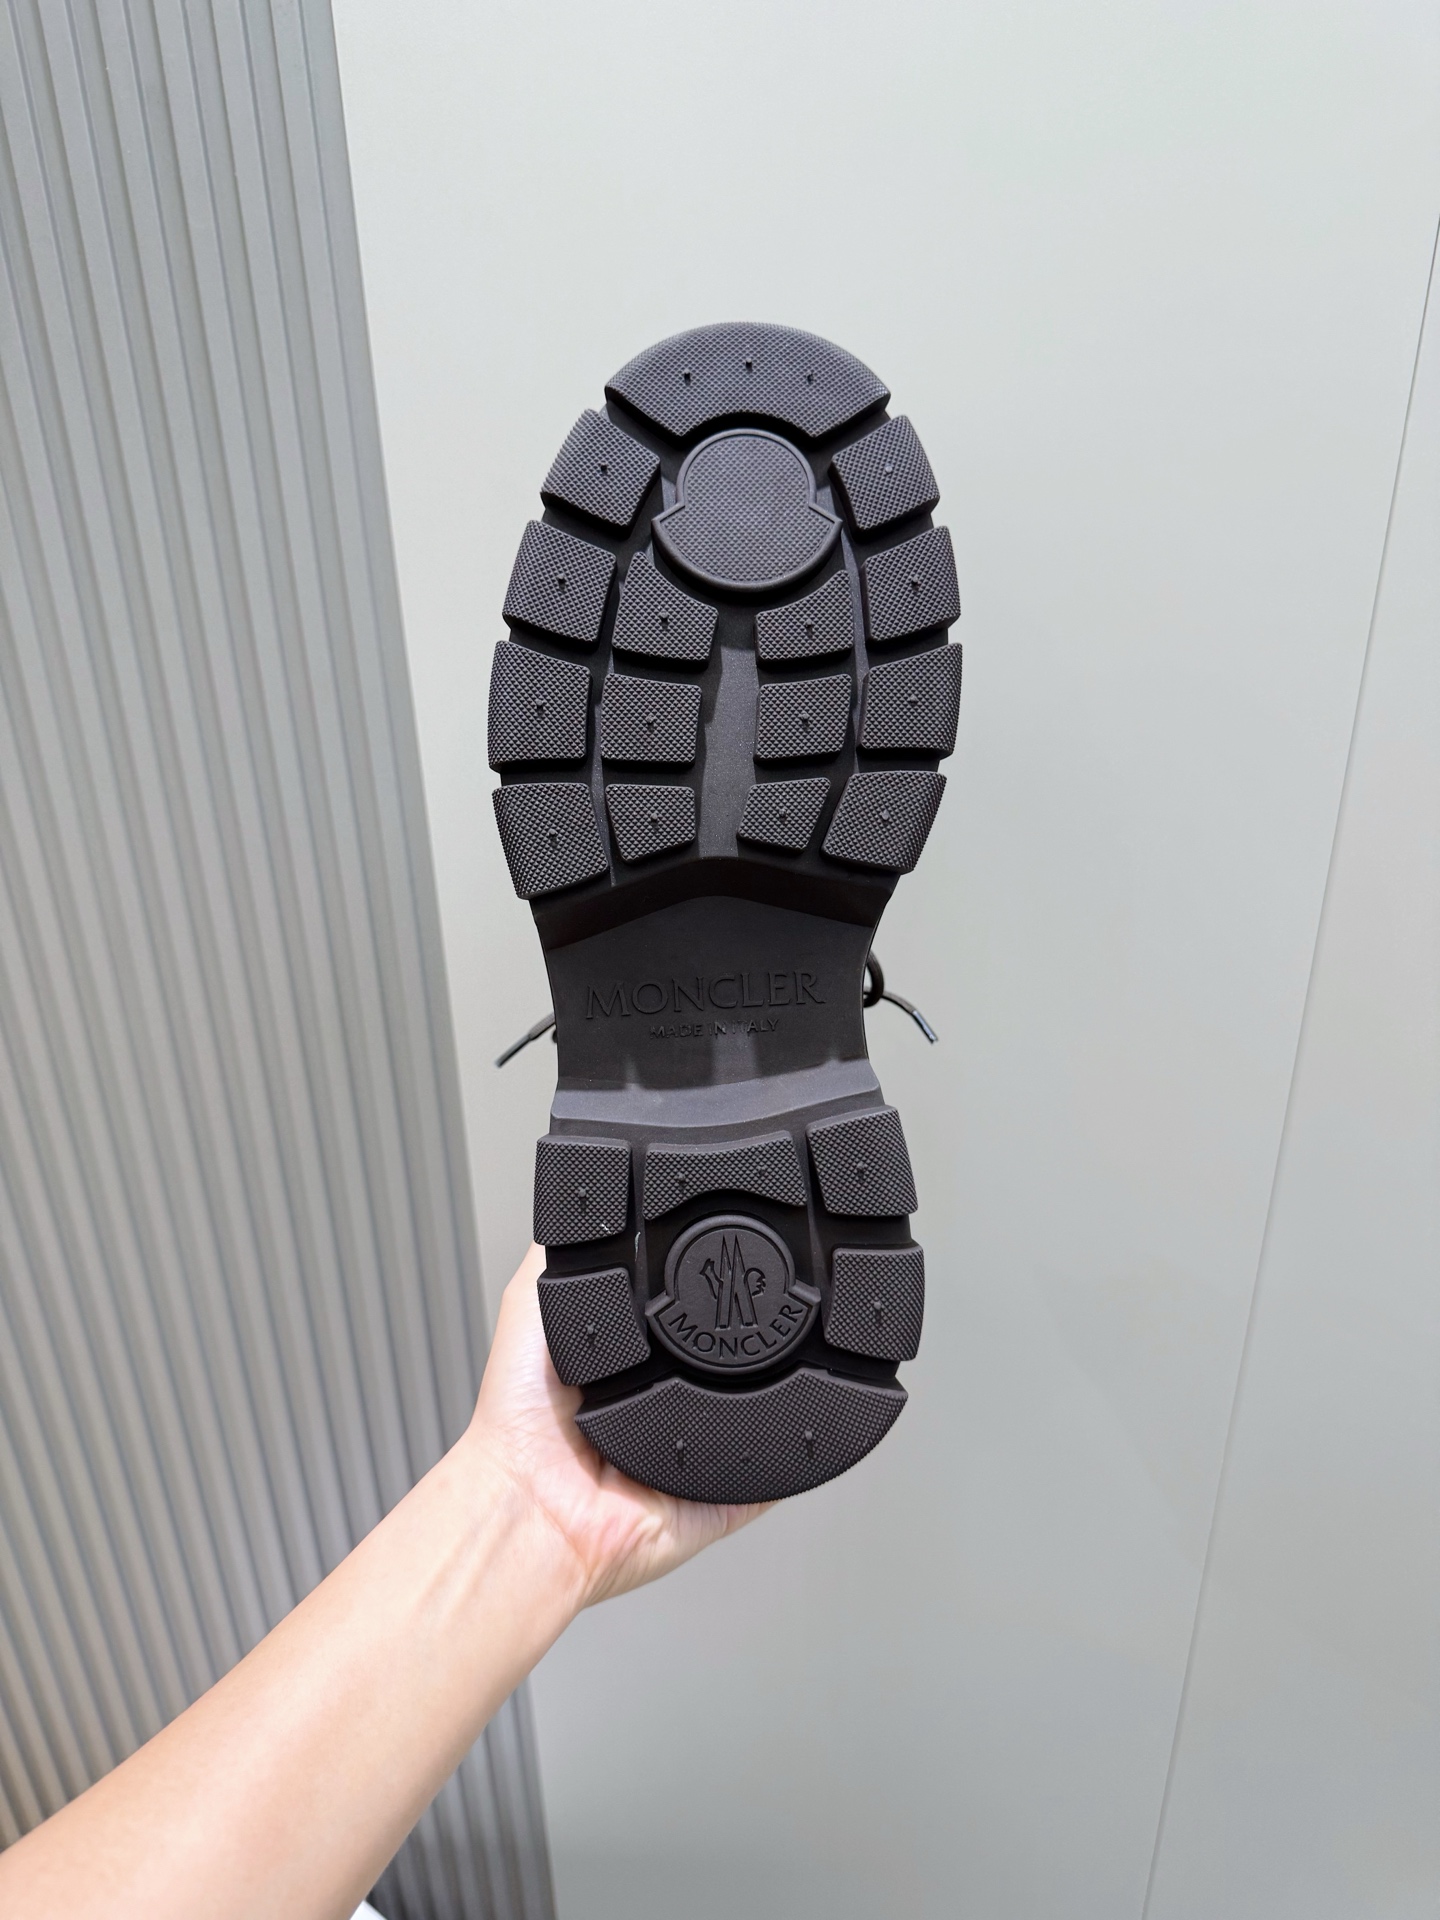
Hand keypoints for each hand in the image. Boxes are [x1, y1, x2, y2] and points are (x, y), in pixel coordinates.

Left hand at [467, 1245, 769, 1606]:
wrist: (531, 1507)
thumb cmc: (517, 1420)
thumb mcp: (531, 1305)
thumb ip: (559, 1256)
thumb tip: (581, 1200)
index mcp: (632, 1365)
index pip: (687, 1316)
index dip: (712, 1287)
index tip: (734, 1254)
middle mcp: (665, 1406)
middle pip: (731, 1361)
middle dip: (751, 1335)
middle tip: (766, 1304)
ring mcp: (699, 1454)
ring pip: (763, 1415)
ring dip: (775, 1390)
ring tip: (781, 1353)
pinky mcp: (721, 1499)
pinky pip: (771, 1480)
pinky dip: (788, 1458)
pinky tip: (798, 1422)